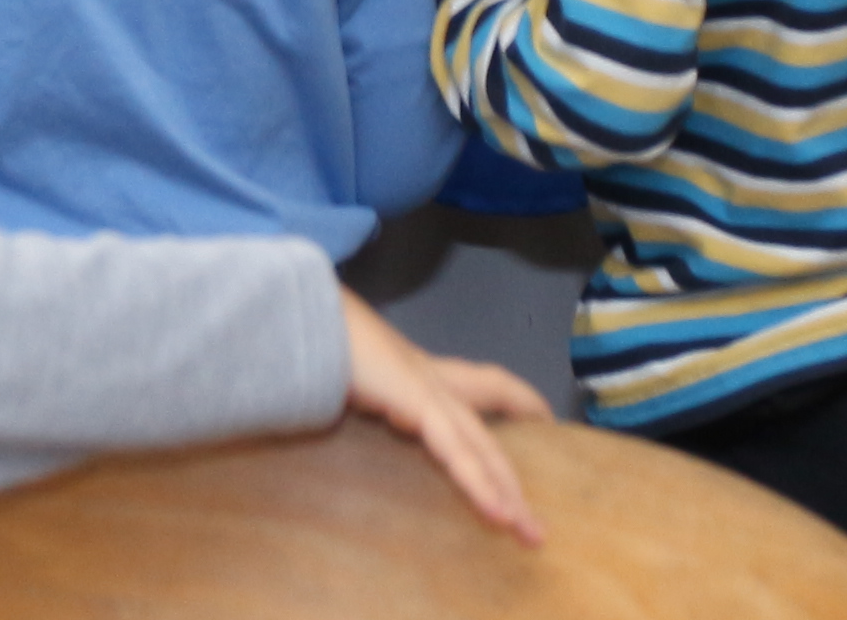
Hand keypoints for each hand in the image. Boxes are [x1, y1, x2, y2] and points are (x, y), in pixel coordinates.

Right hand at [336, 289, 545, 546]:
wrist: (302, 314)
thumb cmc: (315, 340)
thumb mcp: (342, 374)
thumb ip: (354, 392)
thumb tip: (341, 409)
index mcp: (415, 369)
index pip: (481, 380)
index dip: (517, 398)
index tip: (544, 420)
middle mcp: (430, 376)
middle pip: (490, 418)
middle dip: (515, 465)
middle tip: (538, 511)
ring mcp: (429, 389)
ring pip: (482, 447)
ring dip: (508, 492)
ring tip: (530, 533)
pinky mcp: (421, 403)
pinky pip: (459, 453)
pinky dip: (481, 484)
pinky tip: (499, 514)